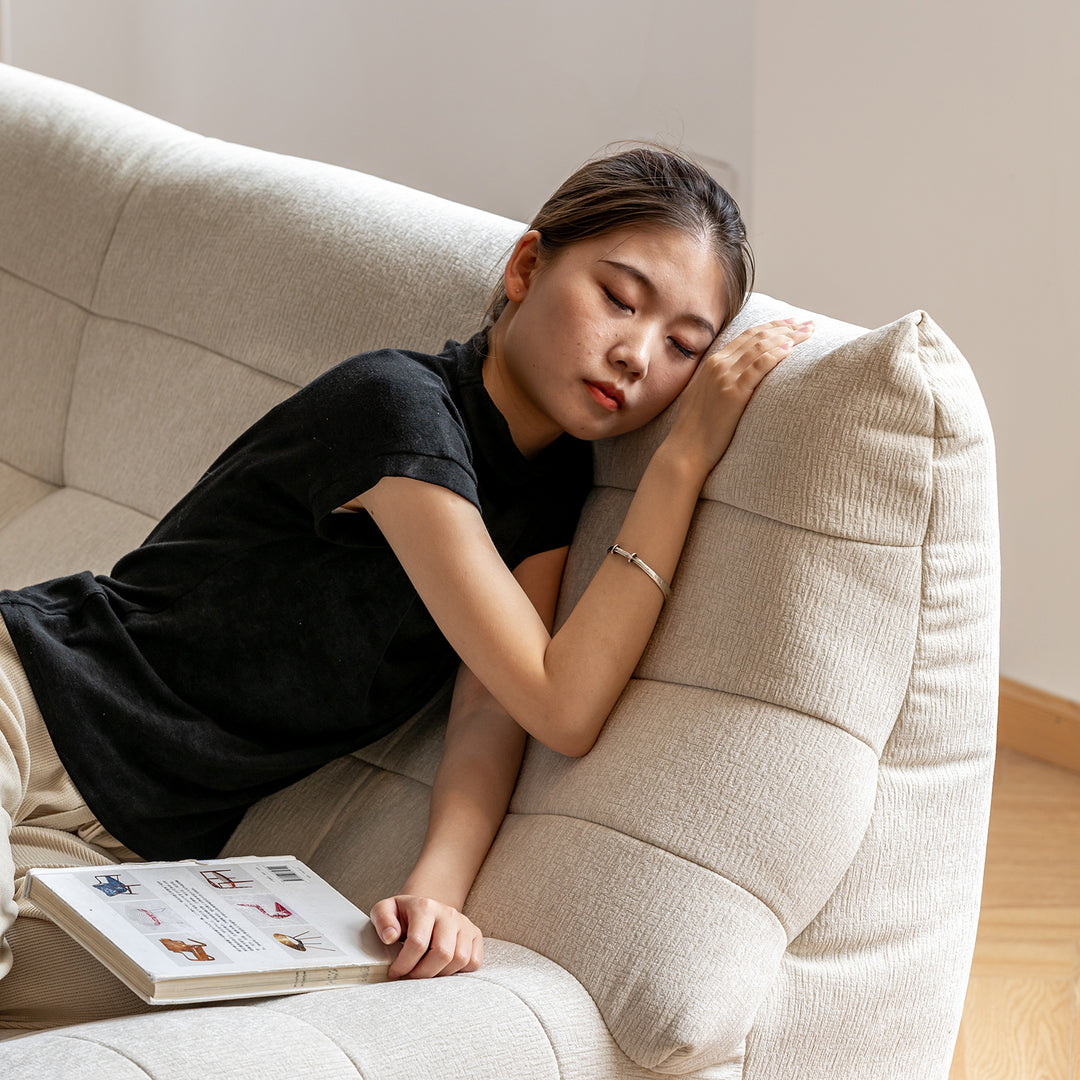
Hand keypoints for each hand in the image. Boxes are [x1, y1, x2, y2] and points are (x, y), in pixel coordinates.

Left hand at [369, 894, 483, 979]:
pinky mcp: (475, 934)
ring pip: (460, 959)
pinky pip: (474, 961)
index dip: (404, 964)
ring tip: (425, 973)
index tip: (394, 972)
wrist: (425, 909)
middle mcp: (449, 913)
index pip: (418, 943)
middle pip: (443, 953)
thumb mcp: (385, 910)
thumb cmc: (403, 914)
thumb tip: (390, 937)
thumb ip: (382, 920)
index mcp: (425, 906)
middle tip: (410, 977)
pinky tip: (442, 968)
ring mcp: (464, 923)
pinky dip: (459, 972)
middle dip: (423, 973)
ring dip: (440, 974)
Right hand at [665, 318, 813, 476]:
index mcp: (712, 363)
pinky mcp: (733, 393)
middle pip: (757, 336)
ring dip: (788, 337)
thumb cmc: (696, 430)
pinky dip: (776, 355)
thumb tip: (739, 380)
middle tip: (808, 324)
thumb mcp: (704, 396)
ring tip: (808, 333)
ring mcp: (725, 378)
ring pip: (761, 347)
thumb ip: (719, 382)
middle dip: (785, 327)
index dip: (771, 326)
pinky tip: (791, 350)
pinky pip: (759, 367)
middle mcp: (718, 365)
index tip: (790, 323)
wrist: (685, 449)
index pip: (746, 335)